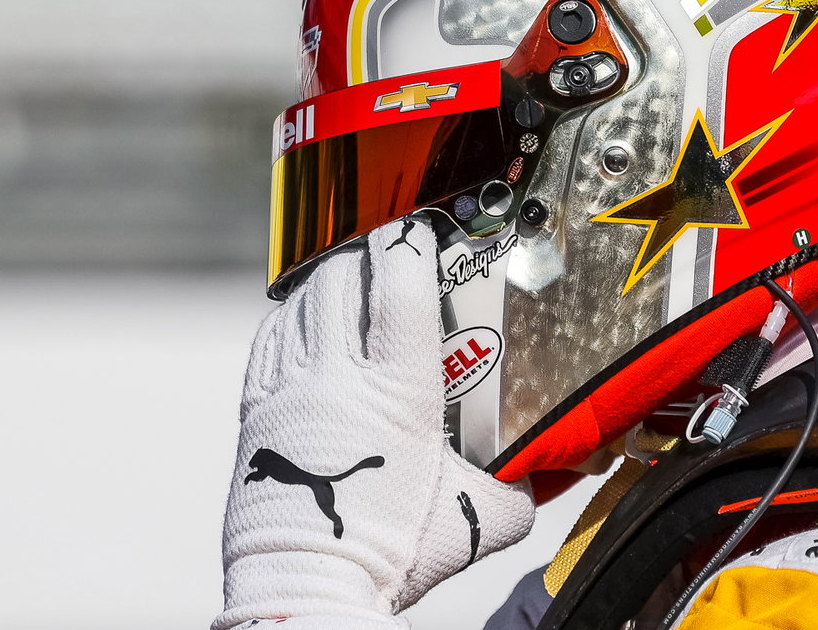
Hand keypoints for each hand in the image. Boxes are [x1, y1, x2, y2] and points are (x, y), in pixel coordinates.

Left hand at [214, 220, 534, 629]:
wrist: (310, 583)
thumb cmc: (392, 553)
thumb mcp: (479, 517)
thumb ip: (523, 481)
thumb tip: (559, 464)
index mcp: (399, 389)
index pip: (398, 284)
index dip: (409, 245)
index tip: (420, 233)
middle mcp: (340, 375)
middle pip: (344, 278)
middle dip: (367, 256)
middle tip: (389, 258)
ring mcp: (293, 386)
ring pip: (304, 300)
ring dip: (328, 280)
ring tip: (350, 281)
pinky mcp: (258, 406)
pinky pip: (271, 336)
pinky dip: (292, 317)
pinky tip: (308, 322)